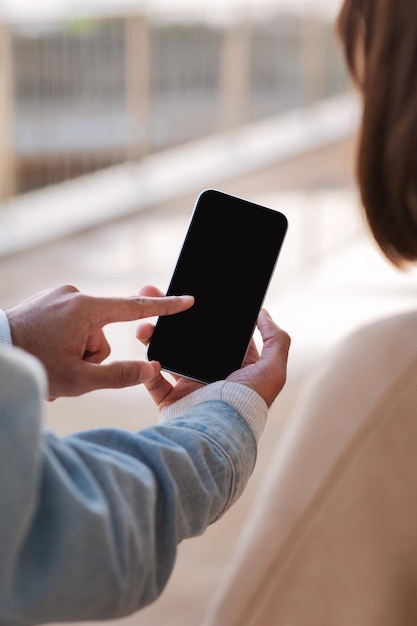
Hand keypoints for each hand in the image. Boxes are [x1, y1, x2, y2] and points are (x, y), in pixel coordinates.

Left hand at [6, 284, 193, 398]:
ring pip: (85, 333)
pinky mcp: (48, 302)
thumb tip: (152, 368)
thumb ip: (120, 375)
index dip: (165, 307)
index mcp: (85, 309)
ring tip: (49, 364)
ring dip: (74, 354)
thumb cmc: (32, 365)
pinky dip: (63, 344)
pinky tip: (44, 354)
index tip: (187, 300)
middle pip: (102, 335)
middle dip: (90, 357)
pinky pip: (69, 326)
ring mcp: (58, 297)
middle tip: (64, 371)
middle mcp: (73, 296)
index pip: (135, 308)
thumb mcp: (79, 379)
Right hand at [136, 286, 289, 411]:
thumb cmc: (249, 402)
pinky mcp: (172, 400)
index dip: (207, 314)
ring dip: (155, 337)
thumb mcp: (274, 369)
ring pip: (168, 354)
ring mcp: (190, 388)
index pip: (219, 334)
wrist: (219, 431)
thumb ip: (276, 339)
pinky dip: (147, 369)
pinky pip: (154, 380)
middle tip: (157, 301)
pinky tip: (147, 353)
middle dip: (173, 322)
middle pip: (189, 340)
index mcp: (234, 366)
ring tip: (144, 325)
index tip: (190, 295)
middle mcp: (212, 375)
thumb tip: (263, 314)